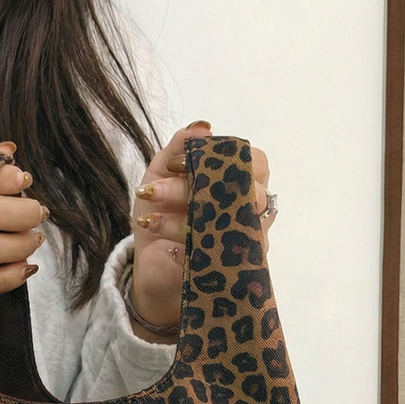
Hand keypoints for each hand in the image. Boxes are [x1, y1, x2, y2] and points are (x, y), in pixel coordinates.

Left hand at [131, 123, 275, 341]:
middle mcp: (251, 215)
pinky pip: (218, 260)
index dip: (218, 159)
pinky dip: (189, 253)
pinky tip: (169, 251)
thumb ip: (179, 148)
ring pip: (230, 226)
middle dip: (190, 188)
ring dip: (184, 222)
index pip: (255, 162)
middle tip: (152, 191)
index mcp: (241, 185)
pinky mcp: (229, 275)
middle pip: (241, 192)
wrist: (151, 267)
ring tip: (149, 221)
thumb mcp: (162, 176)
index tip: (175, 164)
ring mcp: (244, 247)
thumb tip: (201, 128)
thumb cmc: (165, 214)